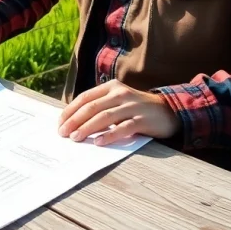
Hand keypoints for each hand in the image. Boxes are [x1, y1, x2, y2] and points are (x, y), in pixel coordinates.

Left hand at [57, 80, 179, 145]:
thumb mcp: (117, 101)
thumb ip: (100, 106)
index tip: (60, 123)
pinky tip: (98, 142)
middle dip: (74, 121)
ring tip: (76, 138)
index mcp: (110, 87)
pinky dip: (109, 135)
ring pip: (104, 117)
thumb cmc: (136, 108)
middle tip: (63, 133)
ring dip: (87, 128)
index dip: (70, 111)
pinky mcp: (142, 120)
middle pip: (91, 107)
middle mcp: (120, 93)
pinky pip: (123, 128)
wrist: (170, 110)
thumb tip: (73, 122)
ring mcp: (132, 106)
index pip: (85, 98)